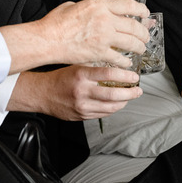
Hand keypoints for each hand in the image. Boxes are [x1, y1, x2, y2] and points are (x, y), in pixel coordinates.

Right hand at [0, 0, 148, 72]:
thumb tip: (93, 9)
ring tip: (140, 49)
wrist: (46, 40)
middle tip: (145, 36)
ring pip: (131, 42)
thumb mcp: (72, 5)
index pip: (129, 6)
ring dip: (138, 47)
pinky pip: (119, 58)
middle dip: (143, 32)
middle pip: (134, 26)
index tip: (145, 14)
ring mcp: (103, 37)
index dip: (141, 11)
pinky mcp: (99, 53)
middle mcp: (105, 20)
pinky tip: (126, 63)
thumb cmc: (55, 24)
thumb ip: (87, 7)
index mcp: (99, 5)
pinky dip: (125, 61)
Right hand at [10, 65, 141, 119]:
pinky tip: (118, 103)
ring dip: (124, 102)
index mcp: (81, 75)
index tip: (134, 77)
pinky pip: (103, 114)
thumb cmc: (61, 78)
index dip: (126, 76)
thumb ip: (95, 68)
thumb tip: (118, 67)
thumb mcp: (77, 66)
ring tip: (131, 96)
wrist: (42, 94)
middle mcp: (82, 91)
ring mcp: (82, 106)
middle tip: (138, 90)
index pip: (109, 74)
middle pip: (113, 94)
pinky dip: (113, 108)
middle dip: (130, 93)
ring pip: (110, 107)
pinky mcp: (81, 116)